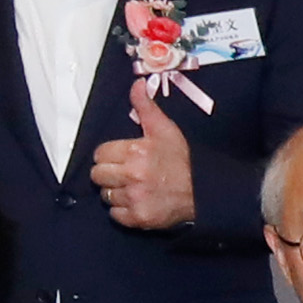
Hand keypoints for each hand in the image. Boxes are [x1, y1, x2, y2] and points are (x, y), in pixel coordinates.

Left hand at [88, 84, 193, 229]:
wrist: (204, 191)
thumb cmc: (182, 160)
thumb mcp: (165, 129)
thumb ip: (145, 106)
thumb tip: (137, 84)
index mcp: (135, 152)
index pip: (100, 154)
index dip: (110, 155)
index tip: (123, 157)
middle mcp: (132, 176)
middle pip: (97, 175)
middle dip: (109, 173)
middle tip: (126, 172)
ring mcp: (135, 198)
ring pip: (105, 195)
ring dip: (115, 191)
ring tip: (134, 186)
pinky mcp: (138, 218)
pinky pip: (115, 215)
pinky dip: (123, 210)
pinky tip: (137, 201)